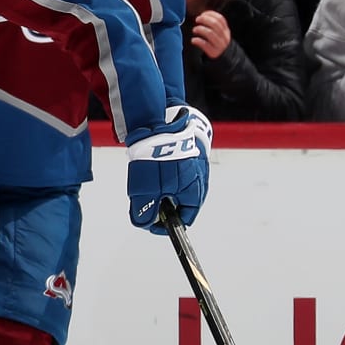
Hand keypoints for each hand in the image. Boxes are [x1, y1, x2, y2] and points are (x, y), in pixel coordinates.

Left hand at [126, 105, 210, 233]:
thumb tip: (143, 223)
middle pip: (183, 201)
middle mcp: (201, 180)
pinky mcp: (192, 149)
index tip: (150, 221)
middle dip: (164, 204)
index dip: (165, 224)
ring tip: (148, 177)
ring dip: (165, 186)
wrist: (161, 121)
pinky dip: (167, 170)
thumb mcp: (145, 190)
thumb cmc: (157, 158)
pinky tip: (154, 162)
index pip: (184, 219)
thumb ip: (144, 210)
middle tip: (146, 198)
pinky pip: (180, 167)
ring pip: (181, 184)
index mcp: (195, 193)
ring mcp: (198, 163)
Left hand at [189, 10, 230, 59]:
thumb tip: (202, 15)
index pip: (220, 19)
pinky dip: (198, 41)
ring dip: (200, 29)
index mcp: (226, 31)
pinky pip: (205, 45)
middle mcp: (224, 37)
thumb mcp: (219, 34)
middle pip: (215, 24)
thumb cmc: (217, 44)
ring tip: (195, 29)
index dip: (210, 14)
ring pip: (210, 33)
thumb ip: (214, 26)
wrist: (224, 60)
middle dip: (204, 20)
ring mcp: (220, 45)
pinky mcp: (214, 53)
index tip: (203, 14)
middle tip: (197, 19)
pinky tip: (193, 40)